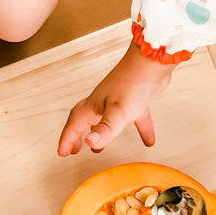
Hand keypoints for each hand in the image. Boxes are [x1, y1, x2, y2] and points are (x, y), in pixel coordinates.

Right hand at [58, 42, 173, 154]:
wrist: (153, 61)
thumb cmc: (133, 82)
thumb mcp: (118, 111)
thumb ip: (105, 129)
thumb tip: (91, 143)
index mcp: (94, 107)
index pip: (75, 125)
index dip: (67, 139)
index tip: (62, 153)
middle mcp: (103, 103)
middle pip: (84, 121)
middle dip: (77, 135)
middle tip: (73, 150)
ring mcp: (119, 101)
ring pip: (105, 121)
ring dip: (101, 133)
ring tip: (100, 148)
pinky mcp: (136, 101)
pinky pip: (135, 119)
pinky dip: (140, 131)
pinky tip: (148, 141)